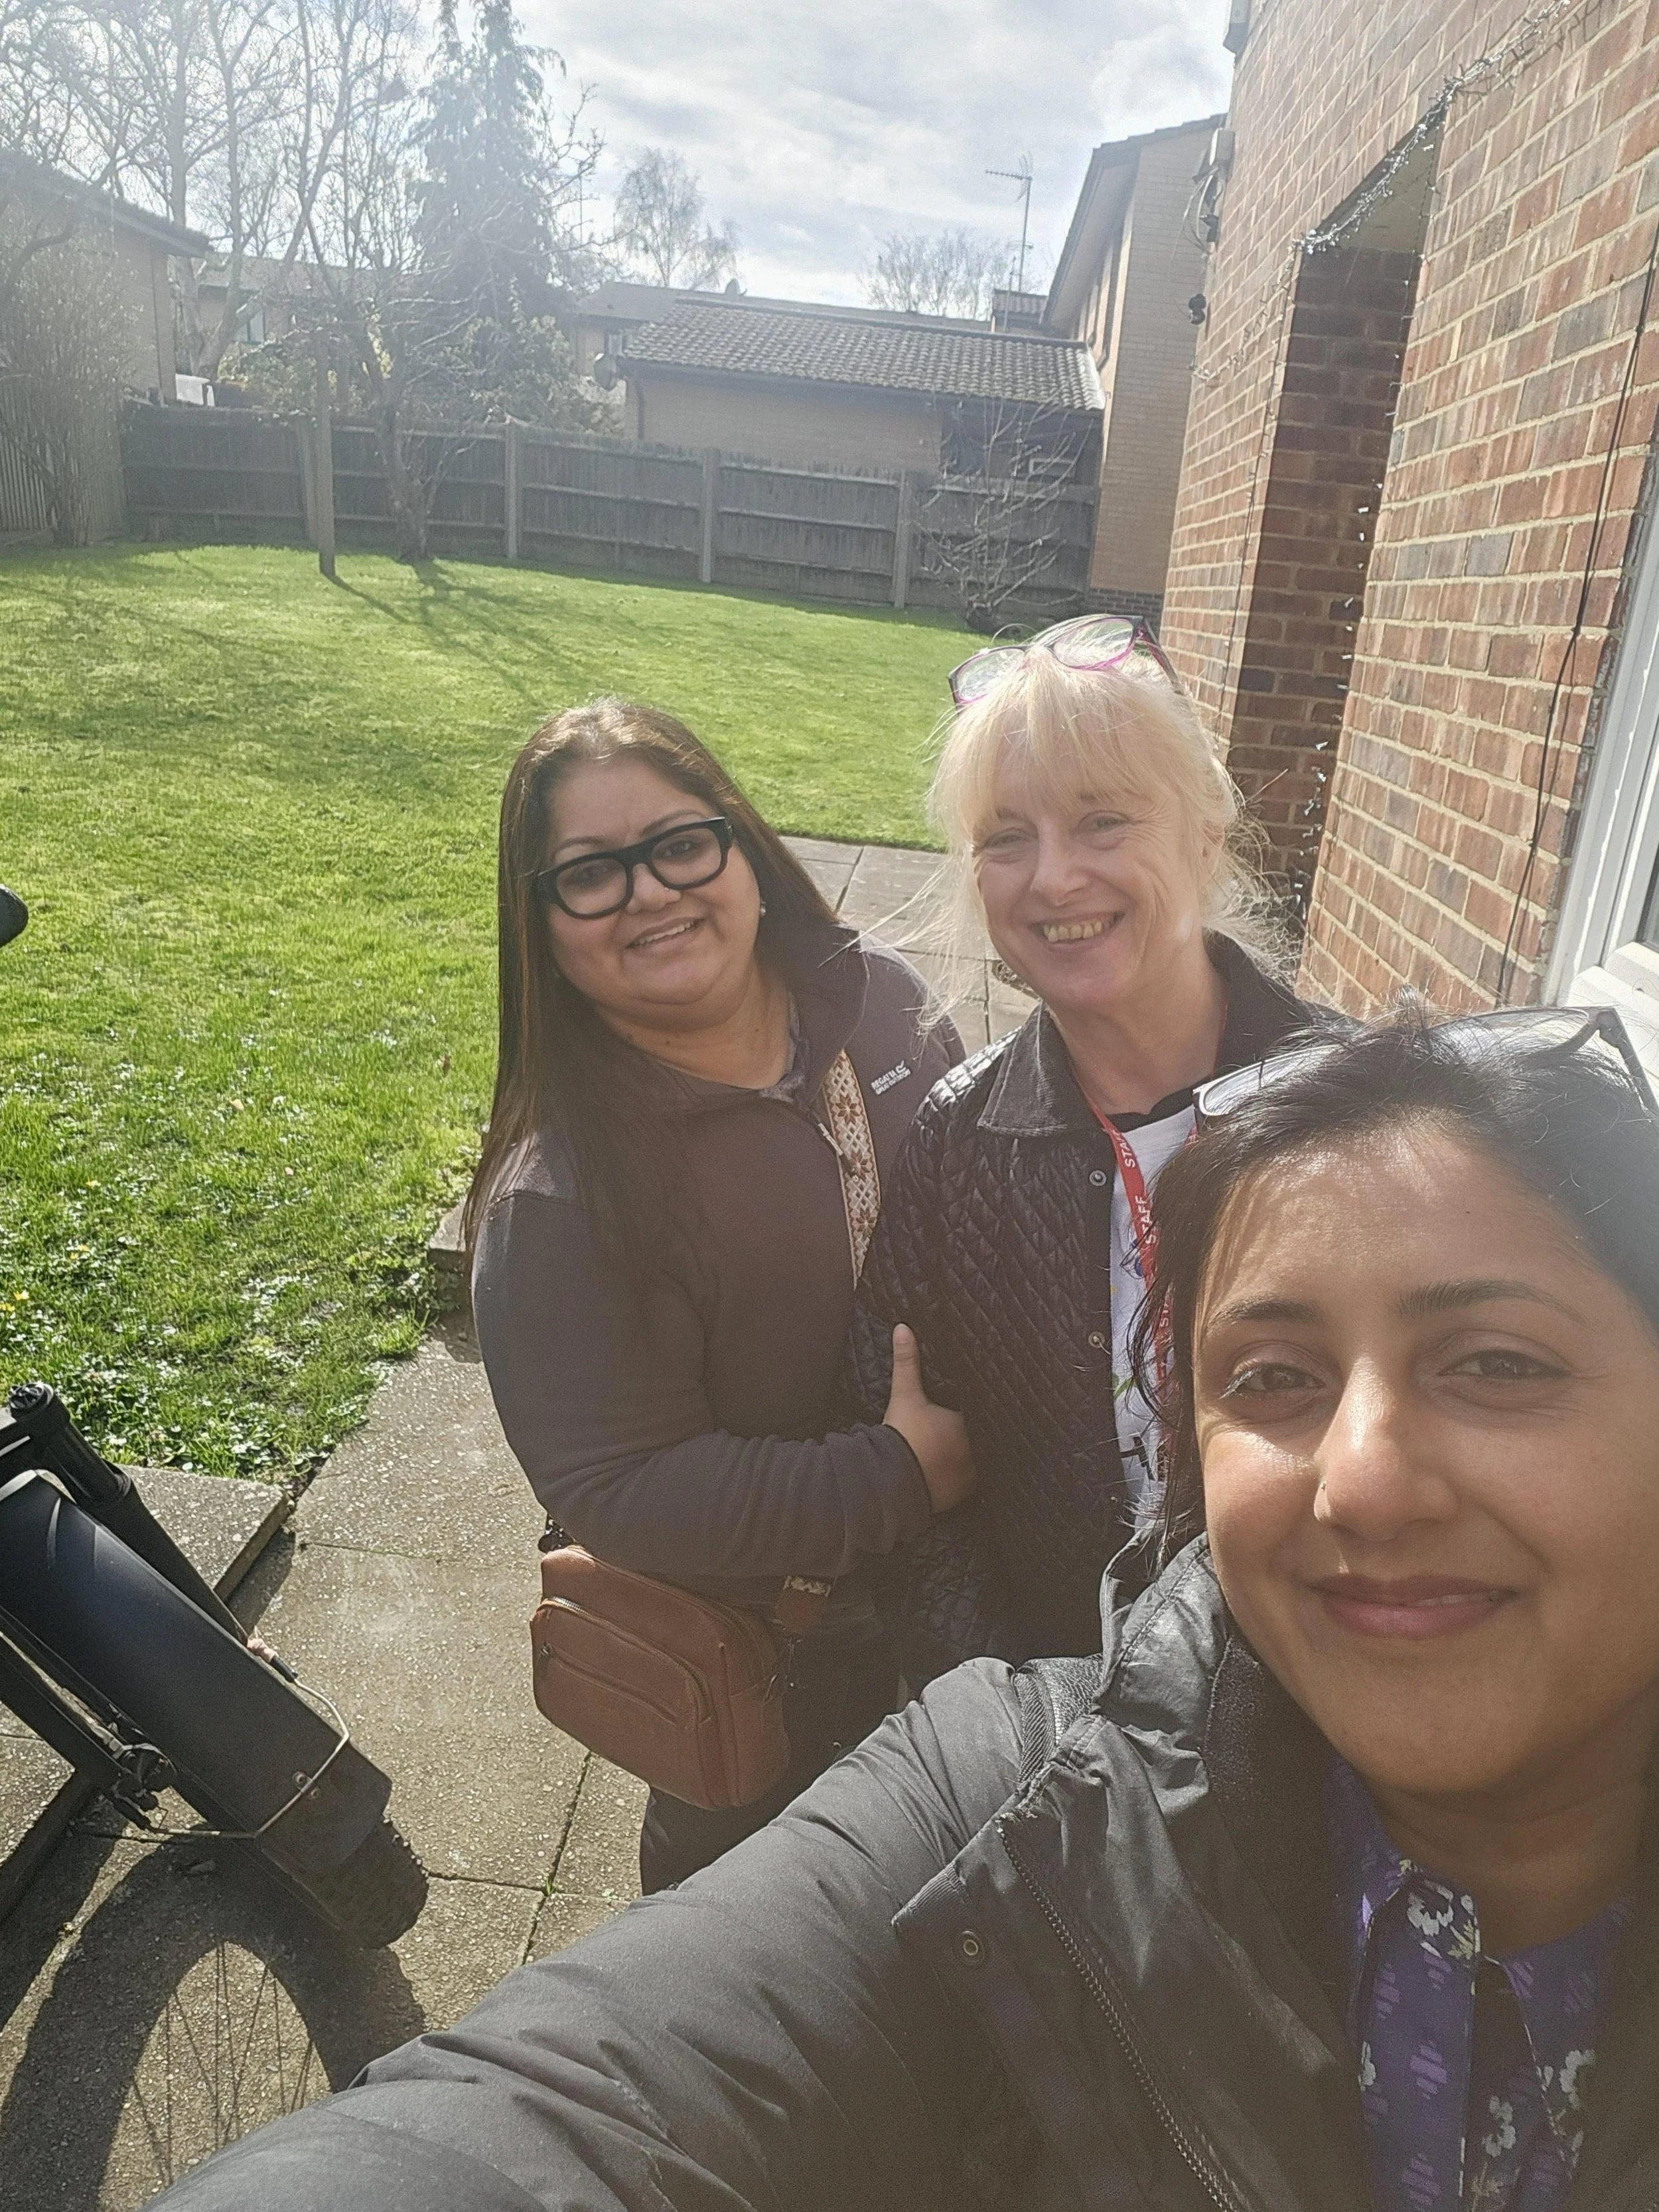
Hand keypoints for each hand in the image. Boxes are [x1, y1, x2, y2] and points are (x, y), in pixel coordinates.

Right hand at [882, 1323, 976, 1513]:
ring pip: (984, 1462)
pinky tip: (962, 1471)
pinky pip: (973, 1483)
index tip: (985, 1403)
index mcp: (968, 1426)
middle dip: (986, 1432)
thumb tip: (903, 1328)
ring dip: (980, 1456)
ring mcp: (971, 1476)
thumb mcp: (905, 1395)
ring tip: (973, 1448)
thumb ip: (907, 1362)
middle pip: (989, 1438)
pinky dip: (969, 1477)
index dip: (985, 1408)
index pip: (986, 1412)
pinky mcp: (962, 1495)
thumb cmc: (902, 1434)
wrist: (889, 1479)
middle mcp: (976, 1452)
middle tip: (979, 1426)